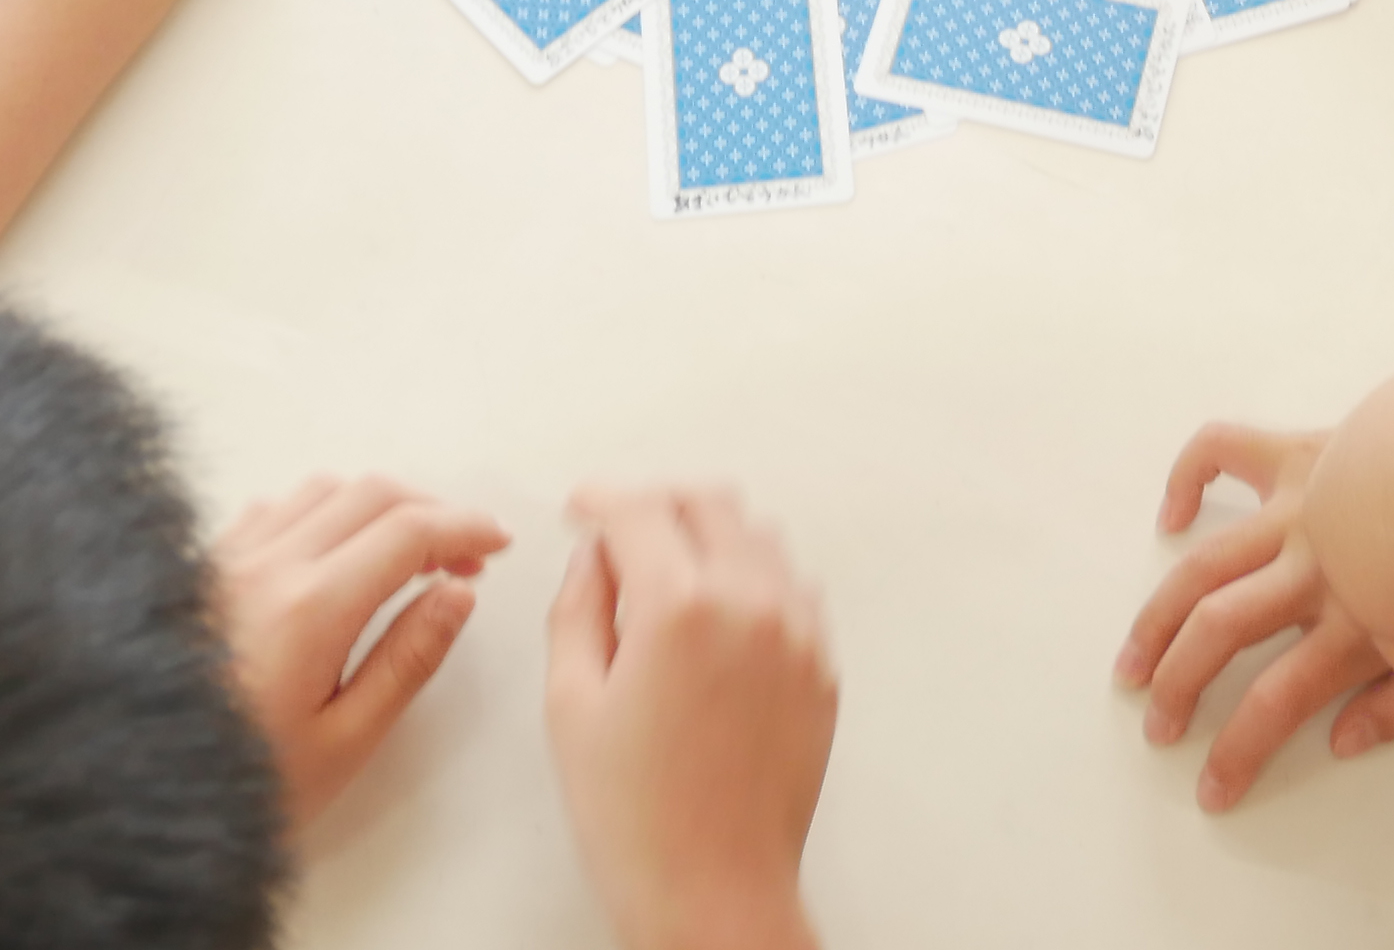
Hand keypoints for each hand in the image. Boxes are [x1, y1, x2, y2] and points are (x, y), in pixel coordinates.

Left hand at [213, 473, 506, 824]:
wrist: (132, 800)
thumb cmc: (241, 785)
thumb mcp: (344, 740)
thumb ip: (408, 659)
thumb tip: (457, 594)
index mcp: (309, 608)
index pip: (409, 532)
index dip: (465, 529)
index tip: (496, 545)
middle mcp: (266, 566)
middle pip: (371, 494)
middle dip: (432, 511)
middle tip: (464, 553)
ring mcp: (226, 561)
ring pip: (321, 490)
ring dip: (376, 505)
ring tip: (404, 551)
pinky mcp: (198, 571)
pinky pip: (271, 509)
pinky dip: (320, 512)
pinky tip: (331, 551)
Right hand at [544, 488, 836, 949]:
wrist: (714, 892)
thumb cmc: (638, 819)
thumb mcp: (572, 706)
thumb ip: (578, 609)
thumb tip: (593, 559)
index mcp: (680, 607)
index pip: (639, 511)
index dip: (601, 501)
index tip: (583, 510)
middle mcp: (752, 604)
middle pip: (708, 503)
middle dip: (657, 506)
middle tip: (619, 535)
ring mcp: (798, 633)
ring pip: (758, 538)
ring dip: (709, 537)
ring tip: (665, 578)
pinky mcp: (822, 666)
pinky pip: (791, 588)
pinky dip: (752, 580)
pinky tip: (716, 617)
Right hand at [1118, 422, 1393, 811]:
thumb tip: (1340, 743)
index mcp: (1358, 622)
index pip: (1278, 701)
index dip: (1236, 753)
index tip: (1212, 789)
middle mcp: (1318, 566)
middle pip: (1221, 630)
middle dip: (1179, 685)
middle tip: (1157, 725)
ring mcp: (1303, 506)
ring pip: (1203, 564)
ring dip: (1157, 618)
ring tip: (1134, 661)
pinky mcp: (1300, 453)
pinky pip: (1221, 451)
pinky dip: (1187, 478)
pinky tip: (1173, 519)